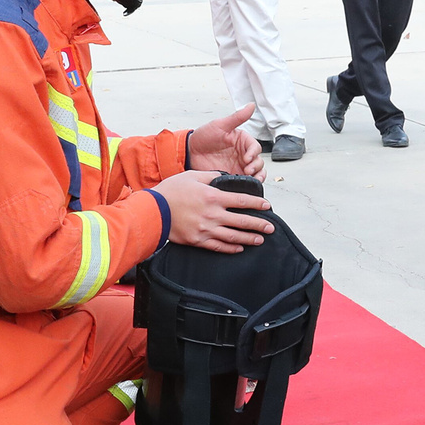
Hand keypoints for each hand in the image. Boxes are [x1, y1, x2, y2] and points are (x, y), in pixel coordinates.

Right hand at [152, 170, 273, 252]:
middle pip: (242, 221)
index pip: (242, 200)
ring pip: (233, 236)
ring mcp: (206, 230)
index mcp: (213, 197)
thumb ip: (211, 176)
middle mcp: (213, 215)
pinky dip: (231, 248)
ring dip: (249, 238)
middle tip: (271, 227)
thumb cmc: (171, 191)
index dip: (257, 204)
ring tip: (261, 239)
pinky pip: (219, 247)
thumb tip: (224, 177)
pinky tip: (240, 248)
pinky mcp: (198, 241)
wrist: (152, 211)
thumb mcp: (192, 175)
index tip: (267, 207)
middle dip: (259, 224)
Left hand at [189, 104, 263, 177]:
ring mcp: (238, 166)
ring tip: (250, 178)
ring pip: (256, 172)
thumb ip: (237, 117)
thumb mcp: (220, 124)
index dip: (253, 153)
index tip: (247, 158)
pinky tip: (244, 184)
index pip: (255, 148)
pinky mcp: (232, 176)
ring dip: (257, 176)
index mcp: (242, 141)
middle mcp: (243, 154)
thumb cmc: (203, 136)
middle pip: (259, 161)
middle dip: (256, 167)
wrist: (189, 152)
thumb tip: (251, 106)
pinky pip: (245, 181)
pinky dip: (248, 184)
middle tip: (248, 170)